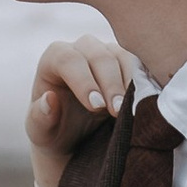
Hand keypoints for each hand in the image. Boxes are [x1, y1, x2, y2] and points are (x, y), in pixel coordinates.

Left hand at [26, 35, 136, 186]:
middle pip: (97, 54)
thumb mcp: (40, 132)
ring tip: (131, 109)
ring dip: (130, 82)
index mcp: (54, 58)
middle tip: (117, 112)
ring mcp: (106, 52)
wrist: (76, 137)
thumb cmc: (54, 131)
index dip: (83, 81)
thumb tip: (50, 99)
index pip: (67, 59)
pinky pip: (140, 63)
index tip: (95, 107)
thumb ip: (39, 117)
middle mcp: (80, 49)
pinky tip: (146, 101)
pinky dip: (145, 81)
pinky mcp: (128, 62)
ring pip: (122, 56)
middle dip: (109, 83)